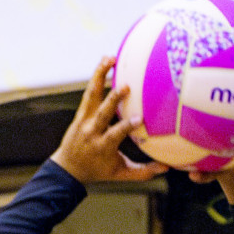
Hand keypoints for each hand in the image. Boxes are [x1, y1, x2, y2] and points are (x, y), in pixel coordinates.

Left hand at [50, 57, 167, 184]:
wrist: (67, 169)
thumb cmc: (96, 171)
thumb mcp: (119, 174)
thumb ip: (142, 172)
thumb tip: (165, 168)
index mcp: (102, 146)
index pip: (115, 134)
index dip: (126, 126)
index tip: (139, 118)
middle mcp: (91, 131)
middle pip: (102, 113)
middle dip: (113, 100)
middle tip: (125, 86)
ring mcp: (84, 120)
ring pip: (91, 95)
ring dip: (100, 76)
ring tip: (111, 59)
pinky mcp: (81, 112)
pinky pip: (89, 92)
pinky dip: (97, 76)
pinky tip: (106, 61)